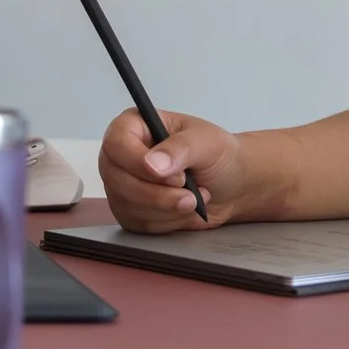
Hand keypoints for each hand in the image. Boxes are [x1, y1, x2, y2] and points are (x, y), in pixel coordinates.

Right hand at [99, 108, 246, 232]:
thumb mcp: (206, 142)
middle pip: (118, 179)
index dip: (139, 163)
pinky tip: (182, 209)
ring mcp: (122, 184)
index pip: (117, 144)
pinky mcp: (129, 210)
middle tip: (190, 193)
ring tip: (193, 198)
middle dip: (159, 194)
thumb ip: (179, 148)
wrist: (231, 185)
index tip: (174, 176)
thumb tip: (152, 163)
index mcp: (134, 126)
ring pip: (129, 205)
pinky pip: (138, 223)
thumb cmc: (218, 155)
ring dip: (167, 208)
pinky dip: (167, 221)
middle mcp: (122, 155)